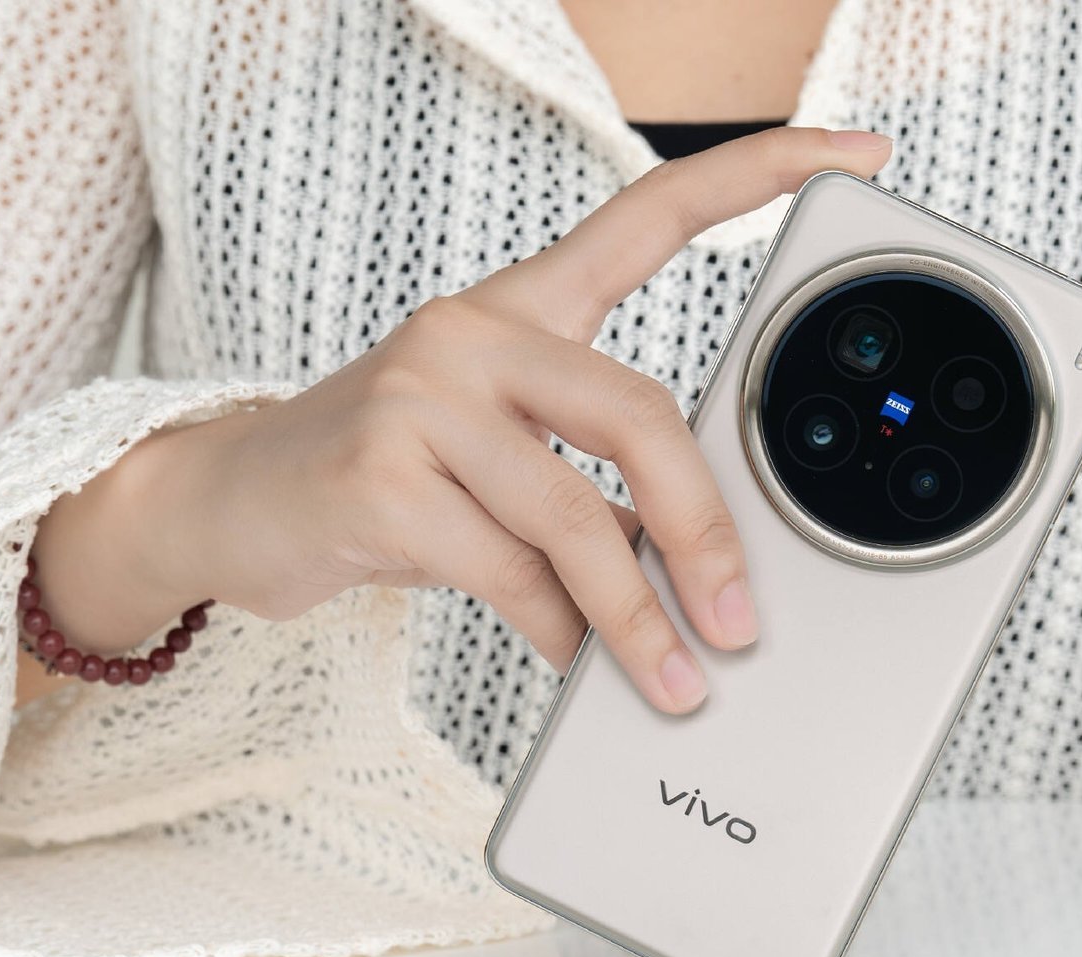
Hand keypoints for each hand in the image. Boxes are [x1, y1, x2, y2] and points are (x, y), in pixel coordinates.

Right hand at [30, 127, 892, 712]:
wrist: (226, 504)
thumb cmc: (385, 477)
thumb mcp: (497, 455)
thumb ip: (594, 481)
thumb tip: (697, 568)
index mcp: (521, 308)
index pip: (652, 214)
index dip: (760, 173)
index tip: (854, 152)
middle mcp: (473, 333)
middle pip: (637, 411)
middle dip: (705, 530)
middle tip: (740, 617)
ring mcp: (418, 399)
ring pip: (574, 516)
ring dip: (637, 620)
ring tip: (672, 678)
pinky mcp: (377, 479)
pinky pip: (510, 574)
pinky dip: (559, 635)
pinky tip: (575, 662)